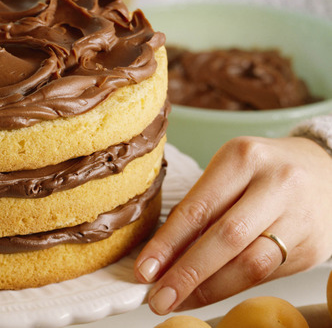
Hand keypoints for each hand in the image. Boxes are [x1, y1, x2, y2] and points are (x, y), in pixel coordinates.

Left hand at [134, 136, 331, 314]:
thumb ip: (199, 208)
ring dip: (208, 289)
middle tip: (158, 297)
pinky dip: (232, 287)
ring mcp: (299, 218)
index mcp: (243, 157)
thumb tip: (160, 257)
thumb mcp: (228, 172)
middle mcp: (276, 184)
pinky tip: (208, 293)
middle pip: (225, 238)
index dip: (167, 244)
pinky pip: (266, 275)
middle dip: (186, 274)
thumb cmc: (262, 171)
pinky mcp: (312, 247)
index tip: (144, 270)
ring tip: (178, 301)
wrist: (325, 169)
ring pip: (249, 264)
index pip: (197, 208)